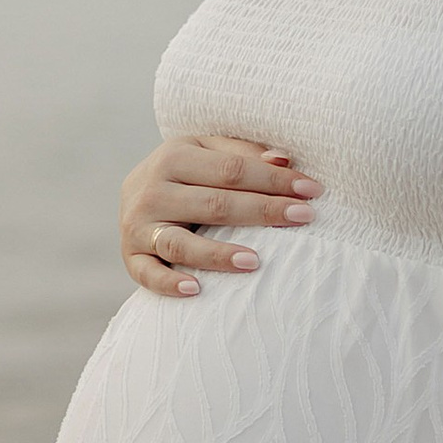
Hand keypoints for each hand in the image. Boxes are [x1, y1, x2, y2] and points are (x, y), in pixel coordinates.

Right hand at [119, 134, 321, 298]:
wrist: (135, 193)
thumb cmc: (187, 173)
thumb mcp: (208, 152)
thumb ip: (243, 154)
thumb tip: (284, 161)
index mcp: (173, 155)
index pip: (231, 170)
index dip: (274, 180)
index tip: (312, 191)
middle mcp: (151, 189)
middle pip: (213, 204)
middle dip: (263, 211)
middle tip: (304, 217)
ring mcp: (137, 225)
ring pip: (180, 243)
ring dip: (217, 254)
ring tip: (255, 262)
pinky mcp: (130, 256)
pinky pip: (147, 274)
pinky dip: (169, 283)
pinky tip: (196, 290)